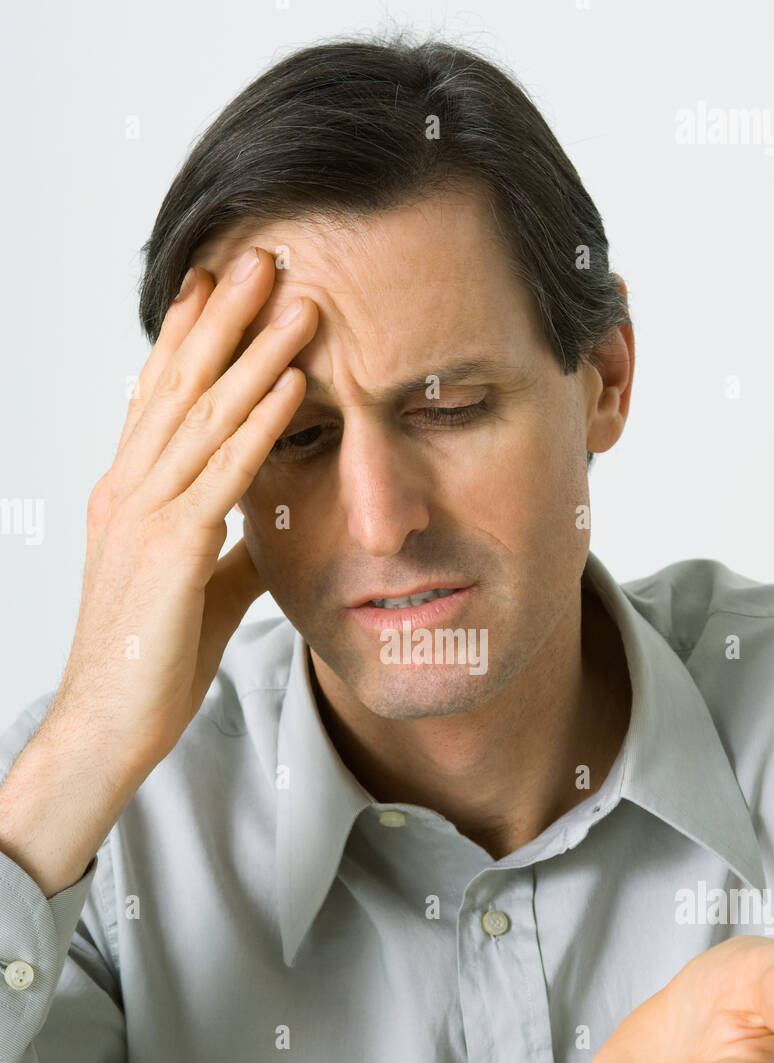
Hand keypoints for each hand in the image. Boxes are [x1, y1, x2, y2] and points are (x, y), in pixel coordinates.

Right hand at [43, 246, 318, 782]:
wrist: (107, 724)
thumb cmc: (148, 662)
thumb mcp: (199, 590)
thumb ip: (229, 550)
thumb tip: (265, 527)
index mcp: (130, 495)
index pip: (160, 398)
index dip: (188, 336)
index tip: (217, 285)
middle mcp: (129, 490)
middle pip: (180, 385)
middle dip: (223, 316)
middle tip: (260, 254)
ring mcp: (146, 516)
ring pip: (205, 414)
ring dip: (255, 351)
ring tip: (293, 296)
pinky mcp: (172, 550)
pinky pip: (225, 473)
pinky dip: (262, 423)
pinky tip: (293, 383)